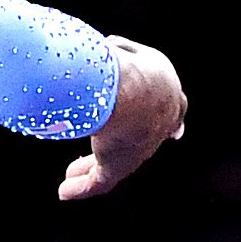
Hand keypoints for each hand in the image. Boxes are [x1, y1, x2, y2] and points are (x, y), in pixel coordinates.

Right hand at [58, 41, 188, 200]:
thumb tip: (103, 50)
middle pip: (142, 139)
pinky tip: (65, 191)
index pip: (173, 110)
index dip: (168, 119)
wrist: (133, 86)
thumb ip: (115, 53)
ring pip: (114, 163)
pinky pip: (98, 181)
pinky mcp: (118, 164)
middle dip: (125, 143)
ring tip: (70, 176)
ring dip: (90, 169)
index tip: (174, 131)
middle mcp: (158, 123)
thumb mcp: (120, 50)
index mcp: (166, 90)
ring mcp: (140, 147)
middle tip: (109, 150)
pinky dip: (81, 187)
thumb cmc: (124, 62)